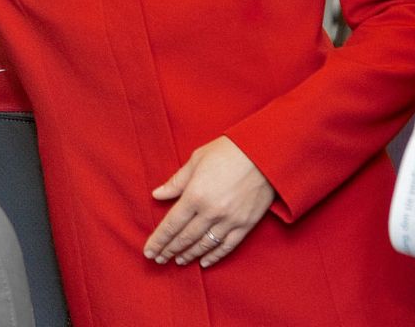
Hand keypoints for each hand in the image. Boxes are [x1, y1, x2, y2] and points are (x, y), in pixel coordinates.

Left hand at [143, 136, 275, 267]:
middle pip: (185, 238)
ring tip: (178, 261)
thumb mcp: (196, 159)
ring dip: (189, 255)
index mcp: (195, 195)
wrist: (266, 154)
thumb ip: (176, 181)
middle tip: (159, 259)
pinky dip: (214, 256)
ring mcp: (229, 220)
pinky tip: (204, 262)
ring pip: (204, 245)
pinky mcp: (246, 225)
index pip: (171, 224)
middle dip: (169, 250)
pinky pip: (227, 246)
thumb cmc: (228, 151)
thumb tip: (157, 194)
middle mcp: (211, 212)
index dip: (159, 240)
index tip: (149, 251)